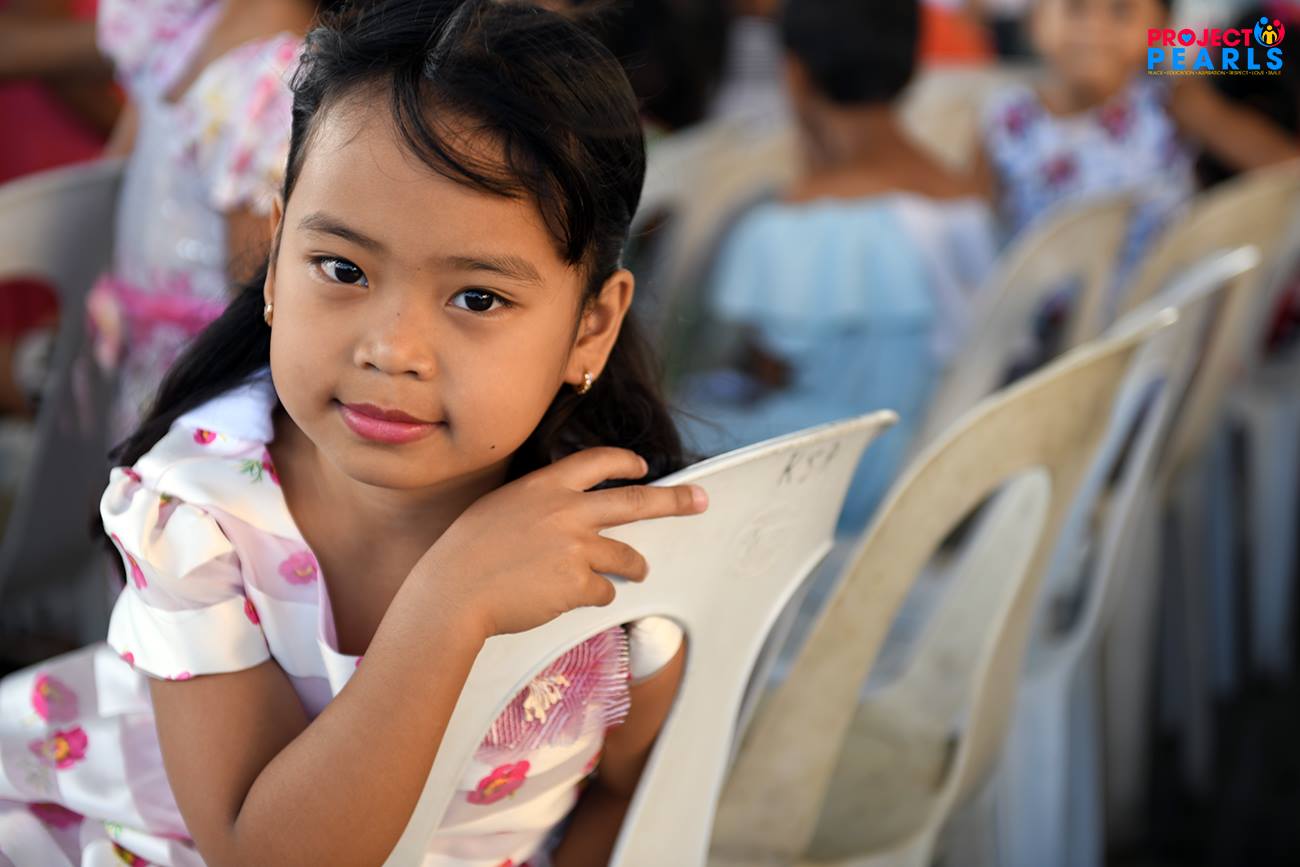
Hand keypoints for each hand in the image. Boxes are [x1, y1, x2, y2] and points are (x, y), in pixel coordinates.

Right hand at [416, 448, 707, 638]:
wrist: (453, 591)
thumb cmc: (466, 553)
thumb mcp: (500, 507)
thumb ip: (538, 504)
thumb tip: (566, 513)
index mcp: (546, 486)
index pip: (598, 462)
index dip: (626, 463)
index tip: (643, 467)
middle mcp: (568, 510)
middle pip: (636, 502)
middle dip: (674, 500)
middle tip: (699, 501)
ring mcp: (576, 547)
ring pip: (628, 556)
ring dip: (636, 565)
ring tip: (639, 570)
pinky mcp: (578, 584)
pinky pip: (604, 592)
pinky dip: (596, 596)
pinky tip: (571, 598)